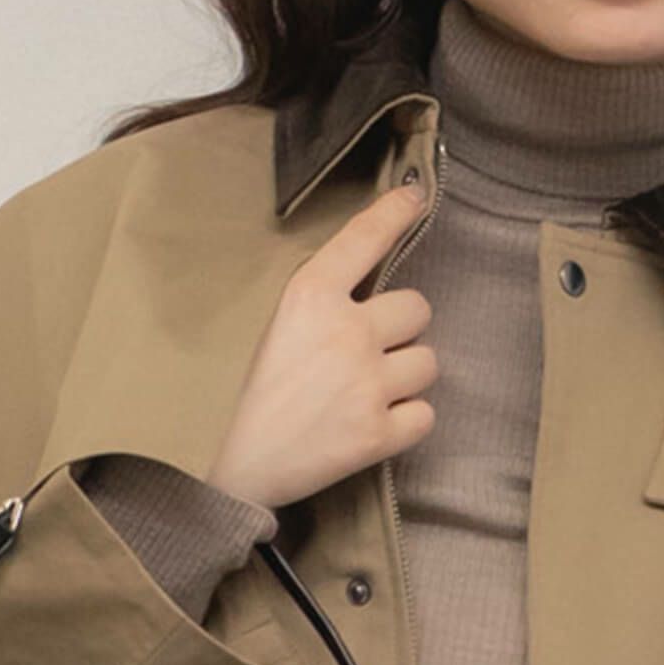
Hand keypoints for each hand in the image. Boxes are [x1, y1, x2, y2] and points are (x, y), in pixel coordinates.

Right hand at [208, 185, 439, 510]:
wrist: (235, 466)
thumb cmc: (252, 395)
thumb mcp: (275, 326)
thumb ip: (322, 301)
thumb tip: (373, 286)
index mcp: (310, 297)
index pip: (365, 239)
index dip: (395, 213)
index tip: (416, 198)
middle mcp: (346, 332)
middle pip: (418, 307)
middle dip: (402, 329)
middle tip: (369, 353)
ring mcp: (366, 384)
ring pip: (429, 362)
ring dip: (407, 377)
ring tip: (369, 393)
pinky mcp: (378, 434)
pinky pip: (425, 415)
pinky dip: (407, 422)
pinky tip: (375, 425)